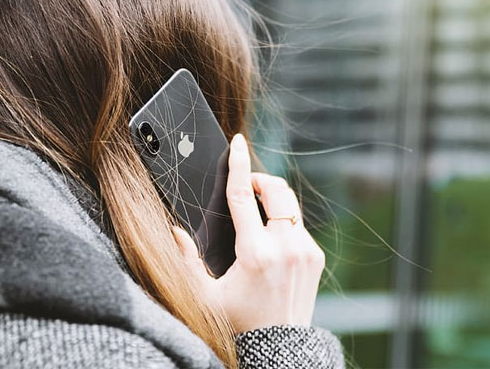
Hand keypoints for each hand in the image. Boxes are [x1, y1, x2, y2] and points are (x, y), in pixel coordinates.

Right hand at [173, 133, 324, 332]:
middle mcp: (285, 247)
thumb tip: (175, 231)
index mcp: (255, 253)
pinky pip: (298, 224)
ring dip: (271, 199)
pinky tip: (269, 237)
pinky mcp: (315, 257)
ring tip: (254, 212)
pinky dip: (282, 220)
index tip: (237, 142)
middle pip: (276, 190)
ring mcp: (305, 251)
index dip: (238, 165)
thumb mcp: (204, 296)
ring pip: (289, 204)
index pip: (242, 196)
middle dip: (259, 179)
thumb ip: (186, 262)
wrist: (279, 349)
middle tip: (245, 187)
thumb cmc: (238, 324)